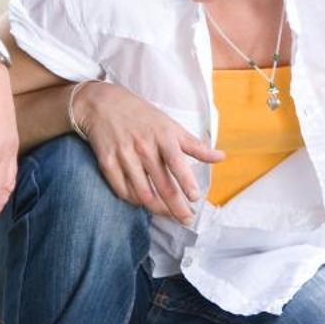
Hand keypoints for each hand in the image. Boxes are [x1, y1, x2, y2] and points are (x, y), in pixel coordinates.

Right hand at [72, 81, 222, 224]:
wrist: (103, 104)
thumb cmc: (142, 116)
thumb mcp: (170, 125)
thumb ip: (195, 145)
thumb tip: (221, 157)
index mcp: (163, 136)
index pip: (177, 163)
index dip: (186, 182)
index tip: (194, 198)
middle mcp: (144, 146)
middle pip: (162, 184)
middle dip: (176, 206)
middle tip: (186, 219)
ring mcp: (124, 155)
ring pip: (141, 192)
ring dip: (156, 208)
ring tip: (167, 213)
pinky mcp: (107, 162)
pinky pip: (122, 190)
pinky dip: (134, 200)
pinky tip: (143, 202)